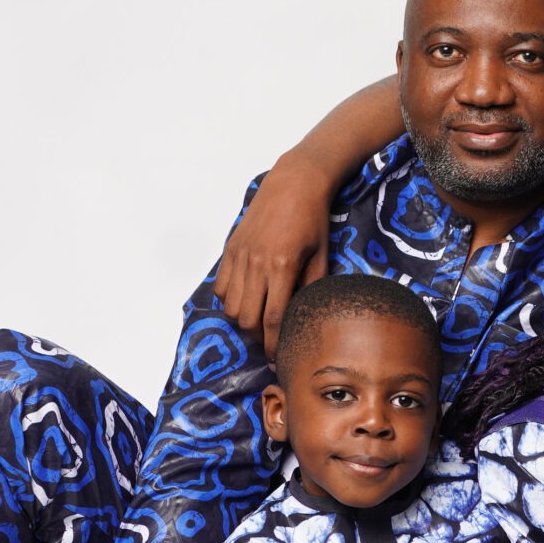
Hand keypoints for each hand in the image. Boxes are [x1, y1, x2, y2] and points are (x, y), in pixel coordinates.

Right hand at [212, 156, 334, 359]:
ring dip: (244, 321)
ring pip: (231, 307)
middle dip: (259, 338)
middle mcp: (257, 263)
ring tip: (259, 320)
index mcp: (283, 266)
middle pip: (248, 319)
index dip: (276, 345)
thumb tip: (305, 320)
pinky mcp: (230, 249)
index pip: (274, 319)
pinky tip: (247, 299)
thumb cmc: (313, 220)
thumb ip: (312, 288)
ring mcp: (240, 256)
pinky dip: (230, 301)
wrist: (293, 184)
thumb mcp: (322, 255)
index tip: (280, 358)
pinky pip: (221, 288)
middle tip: (271, 341)